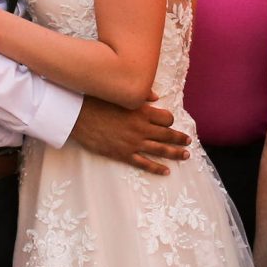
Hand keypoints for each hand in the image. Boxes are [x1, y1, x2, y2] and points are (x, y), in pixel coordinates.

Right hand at [68, 96, 191, 175]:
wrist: (78, 117)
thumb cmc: (97, 102)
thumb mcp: (120, 95)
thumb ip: (141, 95)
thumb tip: (156, 97)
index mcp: (142, 112)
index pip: (166, 118)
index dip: (170, 121)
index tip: (170, 122)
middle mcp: (142, 128)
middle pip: (168, 135)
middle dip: (180, 139)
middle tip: (188, 142)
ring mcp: (133, 143)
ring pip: (161, 150)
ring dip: (175, 153)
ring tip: (185, 155)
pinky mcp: (124, 154)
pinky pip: (145, 163)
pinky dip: (157, 168)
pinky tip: (166, 171)